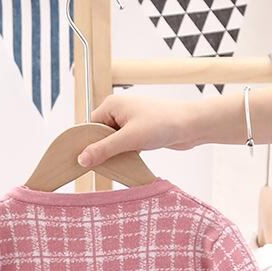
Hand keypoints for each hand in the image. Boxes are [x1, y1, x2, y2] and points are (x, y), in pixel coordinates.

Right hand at [77, 95, 201, 168]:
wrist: (190, 126)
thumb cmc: (161, 125)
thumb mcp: (128, 140)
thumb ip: (103, 150)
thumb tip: (81, 159)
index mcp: (112, 104)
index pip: (89, 127)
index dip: (89, 144)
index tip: (88, 161)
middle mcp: (119, 110)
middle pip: (100, 135)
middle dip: (103, 150)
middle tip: (106, 164)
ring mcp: (130, 120)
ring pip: (113, 142)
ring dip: (116, 154)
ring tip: (122, 161)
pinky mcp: (139, 131)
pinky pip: (124, 144)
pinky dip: (125, 154)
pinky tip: (130, 161)